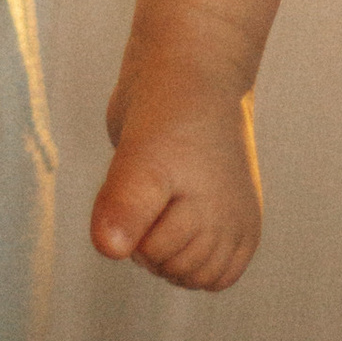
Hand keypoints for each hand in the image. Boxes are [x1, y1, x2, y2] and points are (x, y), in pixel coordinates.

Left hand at [92, 46, 263, 291]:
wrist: (193, 68)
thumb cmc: (168, 112)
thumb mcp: (139, 159)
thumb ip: (125, 207)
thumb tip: (109, 251)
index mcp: (221, 223)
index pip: (158, 260)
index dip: (132, 229)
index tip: (137, 182)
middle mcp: (232, 229)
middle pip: (173, 269)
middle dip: (148, 238)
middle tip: (149, 184)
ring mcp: (232, 221)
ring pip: (187, 272)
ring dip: (164, 246)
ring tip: (160, 197)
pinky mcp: (226, 215)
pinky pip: (206, 267)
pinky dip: (183, 253)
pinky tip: (173, 214)